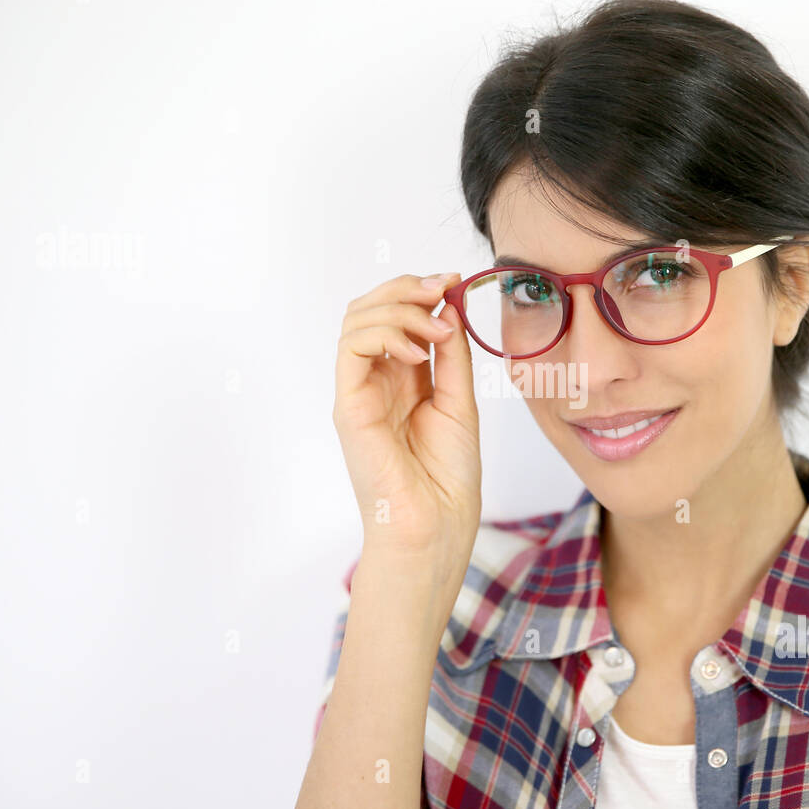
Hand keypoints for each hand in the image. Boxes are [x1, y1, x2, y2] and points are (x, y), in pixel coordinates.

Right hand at [333, 272, 480, 580]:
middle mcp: (375, 381)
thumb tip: (449, 304)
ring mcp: (358, 392)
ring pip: (356, 320)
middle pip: (369, 309)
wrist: (435, 526)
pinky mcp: (349, 406)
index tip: (454, 281)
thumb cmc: (448, 479)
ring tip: (438, 330)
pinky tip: (419, 353)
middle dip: (406, 288)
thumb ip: (452, 356)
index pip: (395, 315)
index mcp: (401, 379)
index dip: (420, 290)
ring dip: (400, 309)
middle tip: (442, 288)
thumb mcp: (460, 402)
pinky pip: (351, 348)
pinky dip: (385, 334)